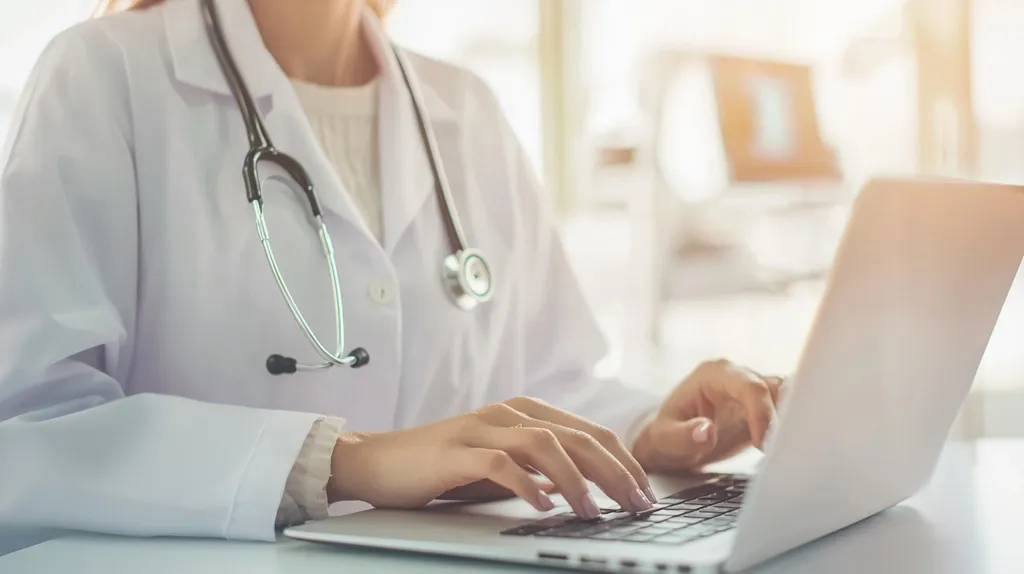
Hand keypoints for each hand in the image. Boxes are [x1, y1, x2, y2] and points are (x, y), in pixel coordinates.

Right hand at [327, 397, 656, 518]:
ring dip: (576, 480)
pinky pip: (499, 464)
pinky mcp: (455, 452)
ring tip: (594, 510)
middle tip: (636, 505)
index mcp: (525, 412)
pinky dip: (527, 484)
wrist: (380, 461)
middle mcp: (508, 414)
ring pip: (545, 445)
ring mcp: (481, 429)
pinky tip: (544, 505)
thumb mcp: (502, 464)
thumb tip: (588, 486)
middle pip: (576, 437)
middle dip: (613, 472)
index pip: (589, 431)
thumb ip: (540, 467)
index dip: (622, 461)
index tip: (644, 492)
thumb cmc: (444, 466)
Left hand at [632, 359, 782, 473]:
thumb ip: (683, 436)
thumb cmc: (665, 437)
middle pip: (775, 388)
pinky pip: (790, 410)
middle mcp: (738, 376)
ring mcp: (753, 390)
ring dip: (795, 421)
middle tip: (784, 450)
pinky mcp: (764, 407)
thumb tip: (706, 431)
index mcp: (714, 374)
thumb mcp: (664, 440)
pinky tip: (793, 449)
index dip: (762, 413)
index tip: (763, 444)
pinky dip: (795, 427)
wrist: (671, 443)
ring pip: (790, 396)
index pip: (750, 387)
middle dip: (784, 418)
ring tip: (793, 451)